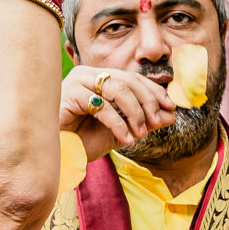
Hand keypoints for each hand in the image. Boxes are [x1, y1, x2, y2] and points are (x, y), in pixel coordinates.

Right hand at [60, 65, 177, 160]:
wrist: (57, 156)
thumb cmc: (83, 142)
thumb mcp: (120, 131)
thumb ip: (143, 121)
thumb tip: (170, 115)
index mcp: (99, 77)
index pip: (133, 78)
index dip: (154, 91)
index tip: (171, 108)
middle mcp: (87, 74)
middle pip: (129, 80)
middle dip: (148, 102)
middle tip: (158, 122)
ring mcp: (76, 81)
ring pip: (118, 89)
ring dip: (135, 113)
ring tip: (141, 134)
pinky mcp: (68, 94)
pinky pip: (102, 106)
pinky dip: (119, 124)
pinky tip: (126, 139)